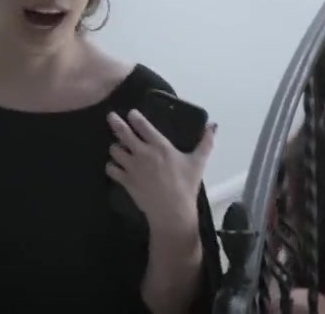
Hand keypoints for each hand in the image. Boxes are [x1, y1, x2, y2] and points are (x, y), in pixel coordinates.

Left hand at [104, 108, 215, 231]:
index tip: (131, 113)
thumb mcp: (199, 162)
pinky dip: (111, 166)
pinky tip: (115, 166)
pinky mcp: (126, 181)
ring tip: (118, 147)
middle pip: (123, 133)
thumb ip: (206, 142)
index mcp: (160, 146)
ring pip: (114, 150)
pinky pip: (111, 169)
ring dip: (115, 147)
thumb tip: (213, 125)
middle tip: (111, 116)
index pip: (142, 125)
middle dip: (115, 122)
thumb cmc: (186, 185)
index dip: (134, 117)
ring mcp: (132, 167)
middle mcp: (142, 153)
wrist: (172, 211)